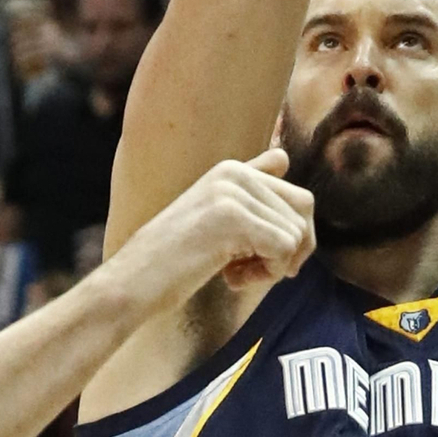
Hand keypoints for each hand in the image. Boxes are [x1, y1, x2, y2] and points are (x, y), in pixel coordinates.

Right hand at [131, 149, 315, 305]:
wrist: (133, 281)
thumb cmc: (174, 259)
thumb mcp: (216, 214)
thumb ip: (250, 187)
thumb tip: (284, 155)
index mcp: (232, 169)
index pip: (298, 197)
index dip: (290, 233)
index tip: (260, 253)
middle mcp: (234, 173)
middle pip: (304, 213)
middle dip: (289, 250)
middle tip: (250, 269)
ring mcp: (233, 193)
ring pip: (296, 234)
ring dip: (273, 265)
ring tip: (234, 273)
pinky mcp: (233, 219)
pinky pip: (284, 250)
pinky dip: (267, 274)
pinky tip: (231, 278)